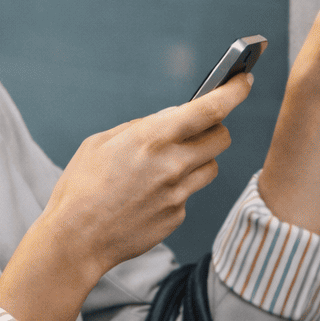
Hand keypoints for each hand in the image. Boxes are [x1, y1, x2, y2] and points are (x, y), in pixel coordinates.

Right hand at [40, 72, 253, 275]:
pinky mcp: (177, 217)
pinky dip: (178, 189)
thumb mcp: (100, 143)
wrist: (75, 240)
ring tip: (169, 163)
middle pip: (221, 137)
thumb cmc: (81, 188)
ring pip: (211, 167)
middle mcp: (173, 164)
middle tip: (199, 128)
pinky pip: (189, 194)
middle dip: (215, 128)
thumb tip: (167, 119)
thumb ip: (140, 127)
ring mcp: (178, 193)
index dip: (233, 91)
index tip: (244, 80)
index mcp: (152, 137)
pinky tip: (149, 194)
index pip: (210, 109)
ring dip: (199, 159)